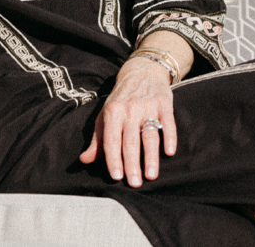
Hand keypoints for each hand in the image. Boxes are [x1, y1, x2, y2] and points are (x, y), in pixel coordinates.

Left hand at [79, 57, 177, 186]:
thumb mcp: (105, 116)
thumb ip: (97, 140)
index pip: (111, 140)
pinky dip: (170, 137)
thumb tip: (85, 160)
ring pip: (150, 135)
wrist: (142, 71)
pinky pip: (168, 122)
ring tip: (151, 175)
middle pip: (131, 141)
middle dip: (132, 164)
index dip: (113, 159)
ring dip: (151, 157)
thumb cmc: (121, 99)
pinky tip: (169, 152)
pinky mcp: (165, 103)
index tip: (117, 177)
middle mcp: (130, 108)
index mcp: (112, 112)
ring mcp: (148, 105)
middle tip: (135, 184)